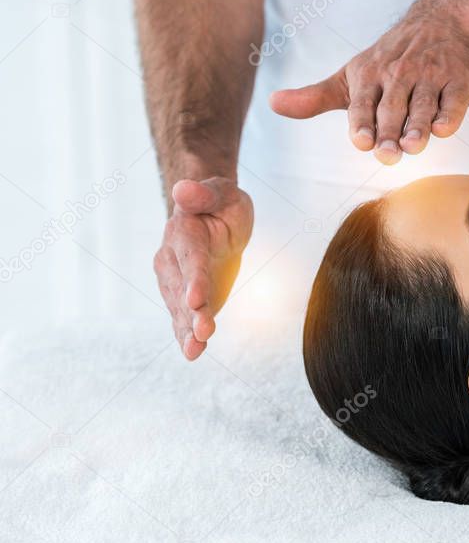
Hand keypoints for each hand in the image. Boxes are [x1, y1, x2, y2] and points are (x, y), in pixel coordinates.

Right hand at [154, 176, 253, 359]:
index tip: (196, 300)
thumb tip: (183, 189)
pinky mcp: (184, 298)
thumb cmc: (221, 203)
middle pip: (182, 289)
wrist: (212, 217)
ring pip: (180, 309)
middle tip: (203, 333)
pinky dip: (186, 335)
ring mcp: (175, 282)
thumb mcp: (222, 192)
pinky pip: (182, 318)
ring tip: (195, 349)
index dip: (193, 279)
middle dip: (192, 313)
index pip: (190, 259)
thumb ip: (204, 194)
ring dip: (188, 330)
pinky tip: (192, 352)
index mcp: (183, 234)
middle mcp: (172, 260)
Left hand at [268, 4, 468, 164]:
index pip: (362, 104)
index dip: (361, 123)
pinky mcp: (460, 81)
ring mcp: (431, 77)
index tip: (360, 141)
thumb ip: (315, 98)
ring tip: (414, 146)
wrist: (442, 20)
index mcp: (369, 77)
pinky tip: (443, 128)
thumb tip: (273, 104)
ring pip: (423, 106)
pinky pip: (454, 100)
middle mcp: (399, 75)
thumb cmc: (391, 59)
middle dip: (390, 132)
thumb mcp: (351, 76)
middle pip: (392, 109)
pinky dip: (450, 114)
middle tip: (388, 154)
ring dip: (418, 126)